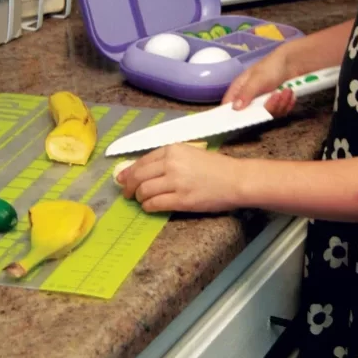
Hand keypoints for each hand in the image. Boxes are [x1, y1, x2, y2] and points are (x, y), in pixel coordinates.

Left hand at [118, 143, 243, 212]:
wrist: (235, 179)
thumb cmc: (216, 166)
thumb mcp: (190, 153)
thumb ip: (168, 159)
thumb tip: (142, 169)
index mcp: (173, 149)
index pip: (142, 161)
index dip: (129, 172)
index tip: (122, 178)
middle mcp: (171, 164)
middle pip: (138, 176)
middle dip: (129, 187)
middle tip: (127, 194)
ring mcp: (175, 182)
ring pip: (144, 191)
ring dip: (139, 198)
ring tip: (142, 200)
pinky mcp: (181, 200)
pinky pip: (155, 204)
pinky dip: (148, 206)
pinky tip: (150, 207)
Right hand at [221, 49, 295, 116]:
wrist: (293, 62)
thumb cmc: (271, 67)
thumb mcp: (257, 79)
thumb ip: (246, 93)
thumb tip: (234, 108)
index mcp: (239, 90)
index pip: (228, 106)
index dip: (231, 115)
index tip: (241, 121)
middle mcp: (249, 99)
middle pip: (253, 115)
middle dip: (268, 107)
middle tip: (276, 95)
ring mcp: (263, 103)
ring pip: (269, 114)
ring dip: (281, 104)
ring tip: (286, 90)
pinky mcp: (276, 106)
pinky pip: (280, 113)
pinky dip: (287, 104)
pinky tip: (290, 93)